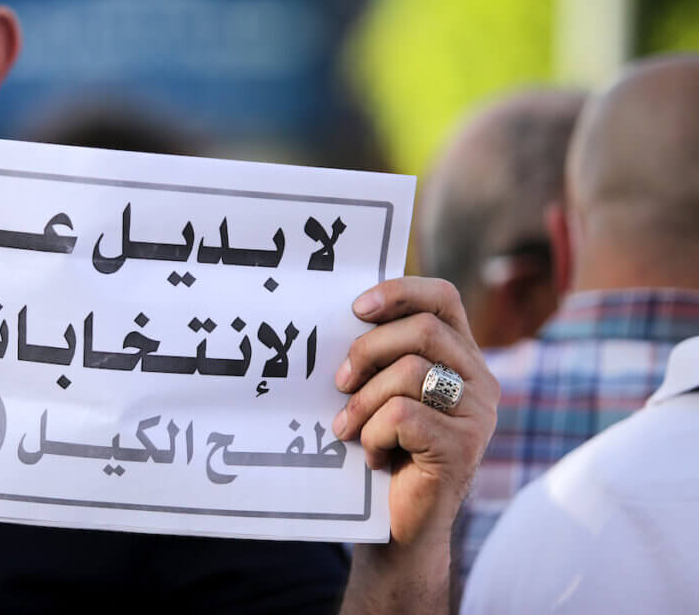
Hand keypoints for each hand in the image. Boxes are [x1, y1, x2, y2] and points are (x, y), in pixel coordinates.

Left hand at [333, 277, 497, 545]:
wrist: (400, 527)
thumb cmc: (385, 450)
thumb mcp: (384, 393)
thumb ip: (382, 356)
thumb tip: (346, 317)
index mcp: (461, 357)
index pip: (443, 298)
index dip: (400, 292)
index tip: (357, 308)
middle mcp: (480, 380)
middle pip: (424, 330)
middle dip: (368, 349)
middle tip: (339, 381)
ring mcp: (477, 414)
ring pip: (412, 372)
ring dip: (364, 401)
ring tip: (348, 428)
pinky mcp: (463, 447)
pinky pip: (403, 415)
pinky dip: (374, 433)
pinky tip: (373, 455)